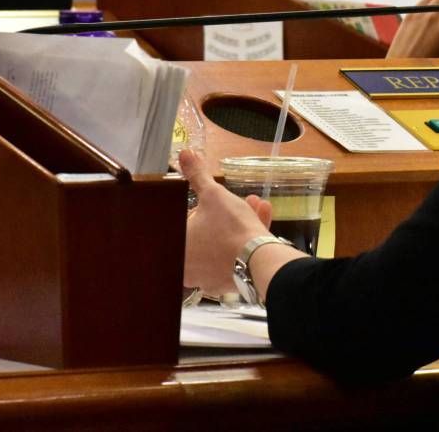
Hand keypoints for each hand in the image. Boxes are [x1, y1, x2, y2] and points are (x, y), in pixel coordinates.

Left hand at [181, 149, 271, 295]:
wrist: (258, 259)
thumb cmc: (230, 228)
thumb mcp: (214, 194)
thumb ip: (197, 175)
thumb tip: (185, 154)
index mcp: (177, 245)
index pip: (185, 223)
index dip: (202, 210)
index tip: (214, 202)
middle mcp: (187, 266)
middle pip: (204, 235)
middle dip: (224, 214)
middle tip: (236, 203)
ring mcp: (207, 277)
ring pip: (221, 246)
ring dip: (238, 224)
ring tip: (254, 206)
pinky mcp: (227, 283)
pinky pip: (234, 258)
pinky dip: (244, 241)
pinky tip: (261, 221)